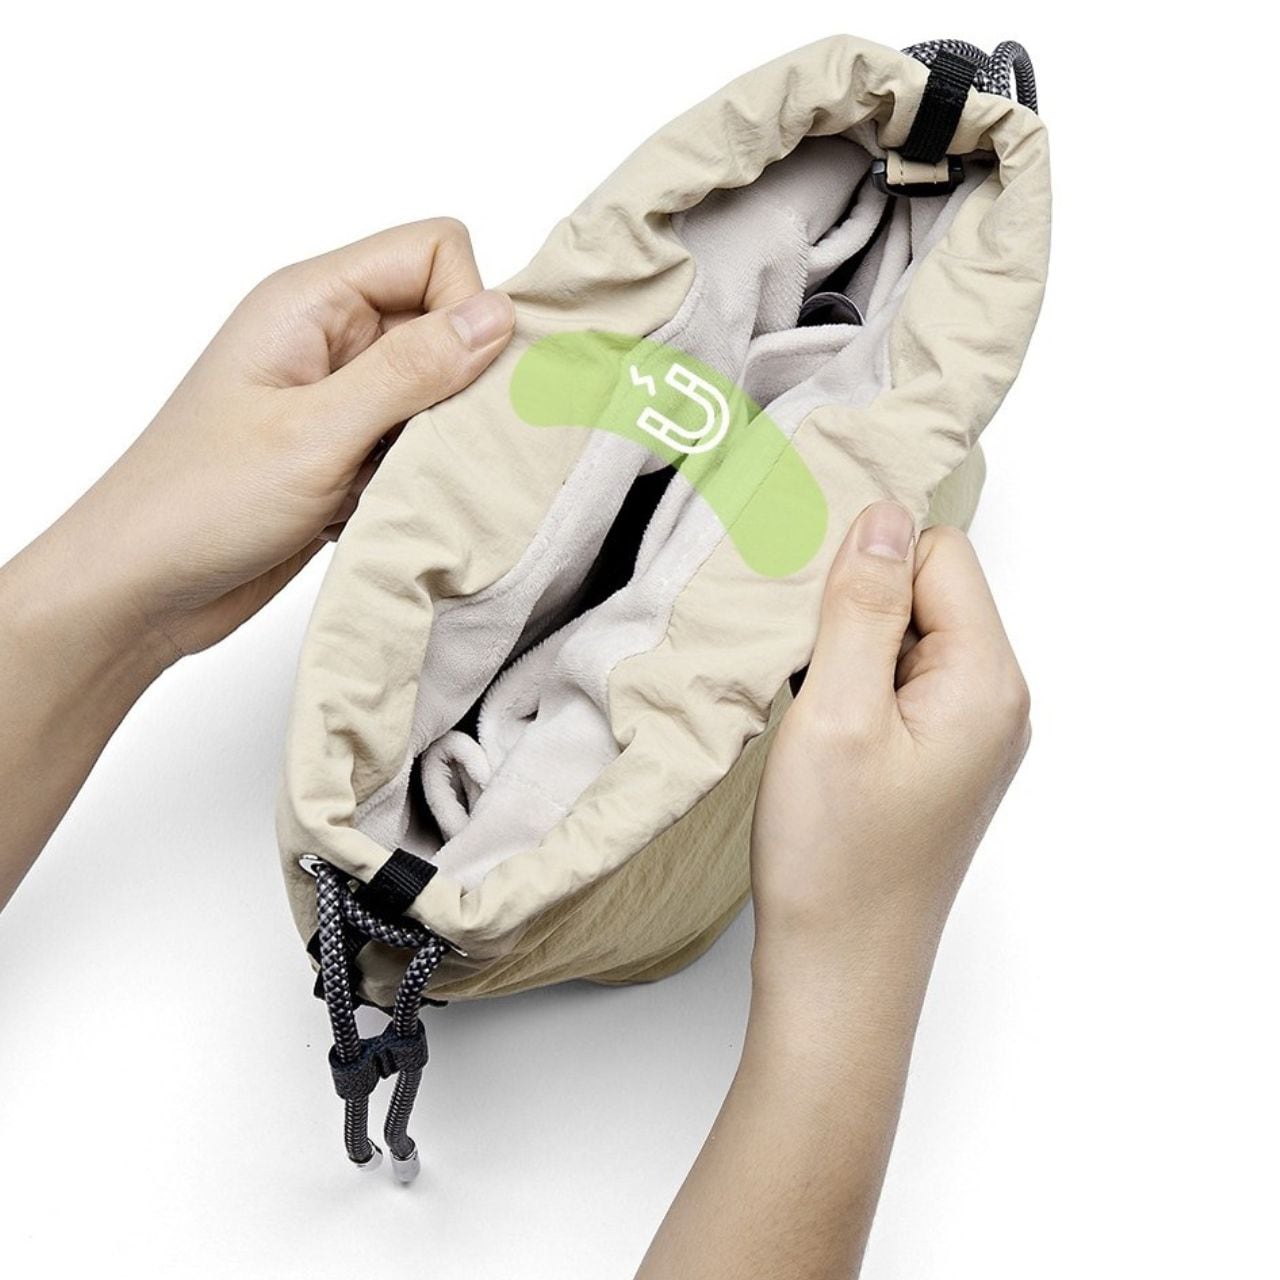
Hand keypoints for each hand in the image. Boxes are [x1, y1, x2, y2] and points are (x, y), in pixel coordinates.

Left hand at [0, 218, 512, 905]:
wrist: (143, 589)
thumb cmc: (198, 503)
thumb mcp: (316, 433)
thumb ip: (410, 371)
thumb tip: (496, 314)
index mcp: (310, 302)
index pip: (432, 251)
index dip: (466, 306)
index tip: (465, 381)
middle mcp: (329, 337)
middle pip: (443, 317)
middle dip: (464, 377)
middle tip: (445, 441)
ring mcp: (339, 396)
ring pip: (438, 385)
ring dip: (445, 433)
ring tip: (412, 481)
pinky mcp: (347, 450)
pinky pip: (418, 438)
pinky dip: (424, 470)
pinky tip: (397, 505)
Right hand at [638, 503, 1029, 1279]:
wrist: (840, 973)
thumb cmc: (837, 860)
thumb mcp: (838, 713)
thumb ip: (864, 608)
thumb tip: (882, 517)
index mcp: (986, 681)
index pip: (938, 555)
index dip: (870, 562)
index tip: (809, 602)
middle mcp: (993, 702)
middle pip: (928, 593)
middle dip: (858, 606)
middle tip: (800, 659)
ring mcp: (966, 735)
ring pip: (906, 639)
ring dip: (849, 650)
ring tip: (806, 704)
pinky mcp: (934, 762)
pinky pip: (898, 686)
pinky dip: (853, 688)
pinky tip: (817, 729)